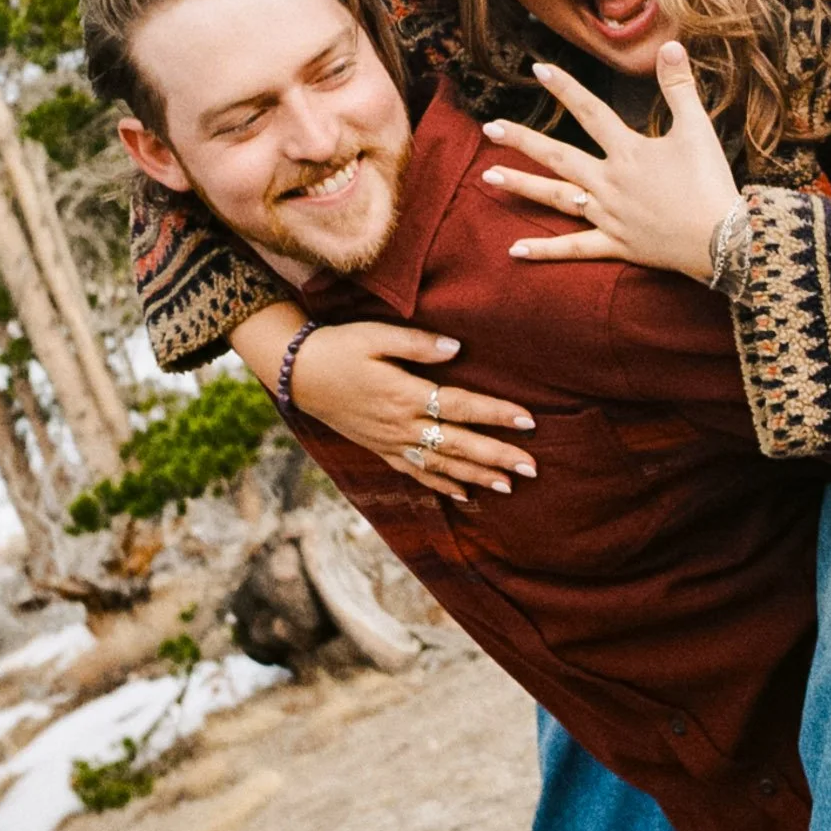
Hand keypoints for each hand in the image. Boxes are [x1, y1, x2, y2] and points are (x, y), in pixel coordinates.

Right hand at [231, 306, 536, 503]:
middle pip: (458, 445)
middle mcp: (401, 425)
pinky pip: (416, 472)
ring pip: (441, 465)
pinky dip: (441, 484)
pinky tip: (463, 494)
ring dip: (476, 477)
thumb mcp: (375, 336)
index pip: (461, 407)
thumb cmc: (340, 347)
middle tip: (532, 468)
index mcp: (405, 395)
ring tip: (509, 486)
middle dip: (497, 457)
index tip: (529, 422)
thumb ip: (417, 344)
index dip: (496, 415)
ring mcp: (390, 442)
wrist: (298, 373)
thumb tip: (457, 349)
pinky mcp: (380, 449)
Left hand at [481, 45, 741, 277]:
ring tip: (487, 177)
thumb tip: (671, 45)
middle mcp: (609, 182)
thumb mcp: (698, 129)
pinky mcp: (616, 244)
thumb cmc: (711, 184)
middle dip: (522, 140)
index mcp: (628, 152)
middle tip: (489, 128)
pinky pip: (574, 248)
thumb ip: (679, 87)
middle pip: (558, 156)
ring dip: (521, 186)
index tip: (538, 69)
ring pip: (556, 198)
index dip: (564, 88)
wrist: (722, 241)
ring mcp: (608, 215)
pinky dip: (545, 250)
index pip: (590, 112)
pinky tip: (515, 251)